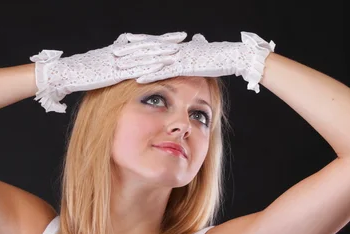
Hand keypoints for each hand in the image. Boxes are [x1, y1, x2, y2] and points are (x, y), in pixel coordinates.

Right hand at [30, 32, 187, 112]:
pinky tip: (162, 66)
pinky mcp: (114, 72)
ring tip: (178, 50)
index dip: (158, 39)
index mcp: (117, 50)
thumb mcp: (98, 66)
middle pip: (147, 44)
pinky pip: (136, 68)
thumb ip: (111, 63)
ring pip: (144, 54)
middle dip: (165, 41)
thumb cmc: (78, 73)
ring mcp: (117, 61)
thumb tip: (118, 62)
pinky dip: (150, 66)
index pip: (141, 42)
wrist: (63, 74)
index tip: (173, 37)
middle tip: (183, 37)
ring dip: (161, 52)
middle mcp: (119, 52)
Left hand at [128, 32, 275, 92]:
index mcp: (178, 46)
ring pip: (153, 60)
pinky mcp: (186, 67)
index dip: (138, 41)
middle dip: (130, 51)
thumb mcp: (204, 50)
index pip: (154, 41)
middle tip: (113, 52)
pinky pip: (164, 72)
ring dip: (135, 64)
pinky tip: (138, 79)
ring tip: (119, 66)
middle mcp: (176, 49)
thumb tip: (196, 39)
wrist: (235, 55)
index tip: (123, 42)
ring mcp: (180, 58)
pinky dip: (150, 75)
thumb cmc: (220, 55)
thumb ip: (196, 47)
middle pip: (148, 49)